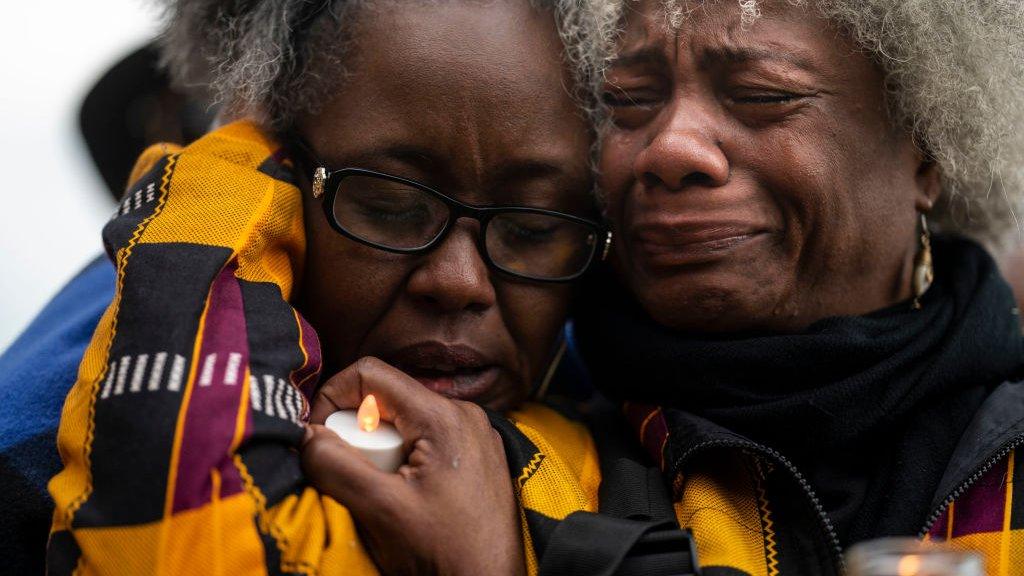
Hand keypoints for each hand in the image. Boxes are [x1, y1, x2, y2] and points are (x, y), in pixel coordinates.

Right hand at [301, 357, 524, 575]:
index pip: (370, 374)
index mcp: (443, 415)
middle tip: (352, 477)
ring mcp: (474, 436)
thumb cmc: (447, 553)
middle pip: (387, 401)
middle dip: (358, 434)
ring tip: (381, 495)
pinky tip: (404, 500)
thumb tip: (305, 436)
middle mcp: (464, 415)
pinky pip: (426, 442)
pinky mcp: (478, 458)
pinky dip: (403, 463)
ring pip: (405, 423)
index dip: (332, 398)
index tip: (318, 438)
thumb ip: (335, 466)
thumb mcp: (380, 509)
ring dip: (380, 453)